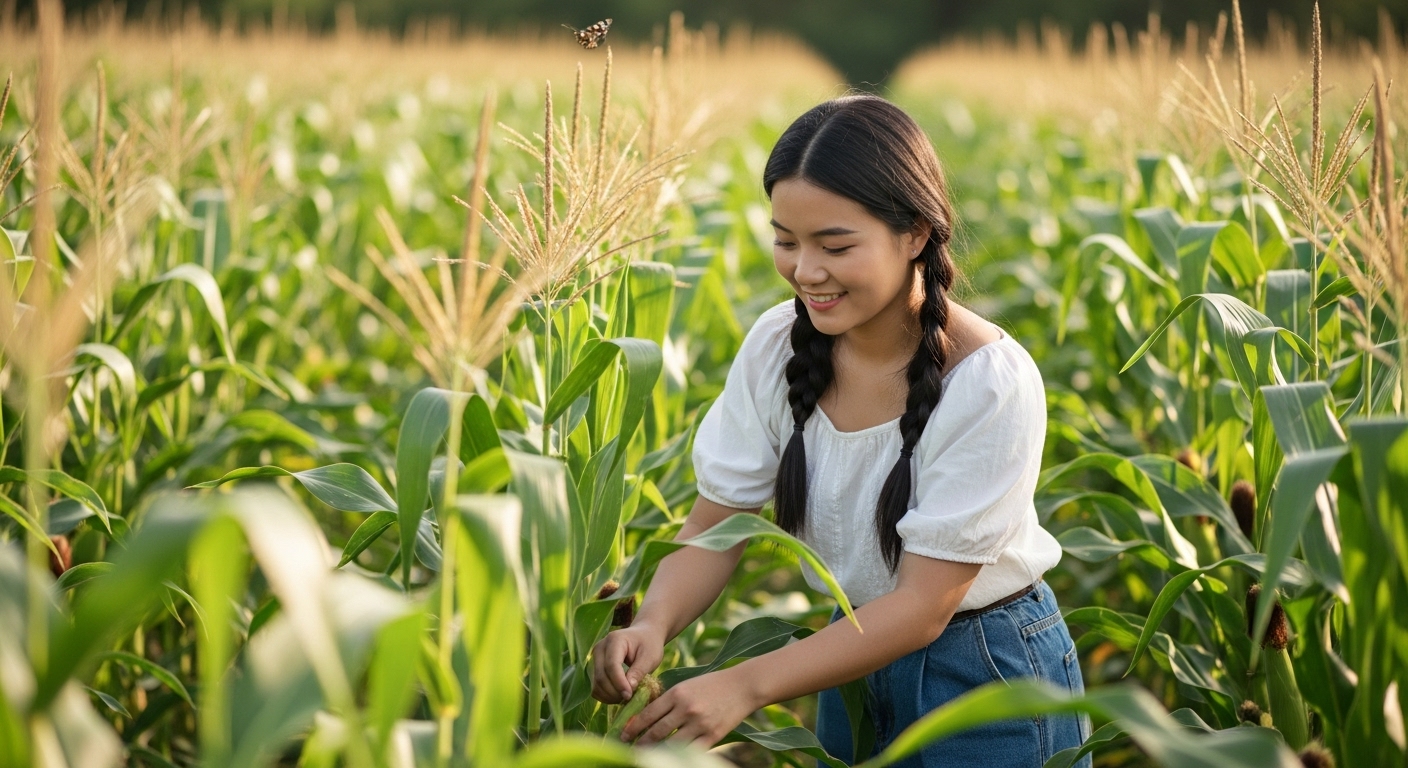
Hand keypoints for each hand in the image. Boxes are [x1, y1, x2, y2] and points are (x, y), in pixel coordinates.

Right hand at [591, 624, 665, 703]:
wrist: (643, 635)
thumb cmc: (649, 645)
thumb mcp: (650, 657)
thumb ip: (639, 671)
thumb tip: (628, 689)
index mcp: (615, 640)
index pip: (612, 665)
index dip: (619, 683)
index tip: (630, 695)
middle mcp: (600, 647)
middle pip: (601, 676)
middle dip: (615, 692)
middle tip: (630, 698)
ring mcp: (594, 657)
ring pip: (596, 684)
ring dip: (609, 696)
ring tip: (626, 697)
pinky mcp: (594, 667)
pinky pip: (595, 687)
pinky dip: (605, 695)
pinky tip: (618, 696)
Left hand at [619, 666, 758, 748]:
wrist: (742, 687)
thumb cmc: (711, 685)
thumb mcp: (687, 686)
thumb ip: (669, 700)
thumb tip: (647, 718)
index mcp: (678, 694)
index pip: (649, 714)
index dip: (633, 727)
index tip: (623, 734)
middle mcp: (686, 709)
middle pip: (656, 731)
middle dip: (640, 742)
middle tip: (629, 749)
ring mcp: (700, 724)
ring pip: (670, 744)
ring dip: (656, 752)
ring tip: (645, 755)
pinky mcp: (712, 736)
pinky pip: (690, 750)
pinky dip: (678, 755)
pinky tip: (669, 756)